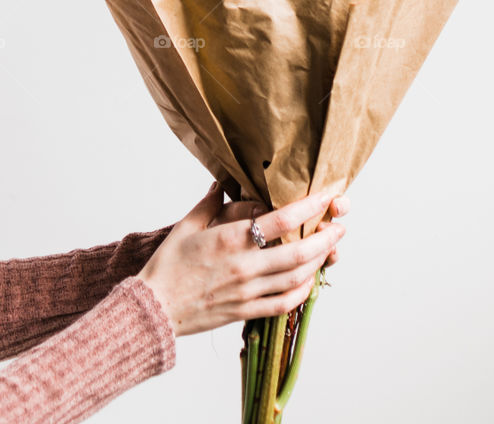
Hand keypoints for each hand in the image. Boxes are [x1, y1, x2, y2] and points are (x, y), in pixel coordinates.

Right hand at [138, 183, 348, 335]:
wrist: (153, 308)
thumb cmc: (168, 265)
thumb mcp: (187, 225)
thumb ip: (209, 202)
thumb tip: (220, 181)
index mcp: (231, 239)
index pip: (281, 220)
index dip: (309, 207)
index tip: (326, 196)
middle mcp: (244, 265)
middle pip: (297, 252)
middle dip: (324, 238)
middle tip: (340, 226)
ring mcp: (246, 291)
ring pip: (295, 278)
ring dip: (318, 263)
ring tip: (330, 250)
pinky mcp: (244, 312)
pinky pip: (282, 304)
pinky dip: (301, 293)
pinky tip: (309, 282)